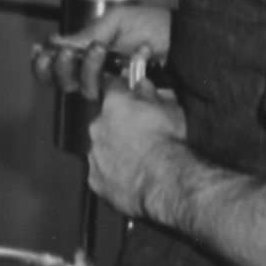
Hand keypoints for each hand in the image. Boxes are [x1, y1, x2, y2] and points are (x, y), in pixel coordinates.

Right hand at [33, 3, 171, 97]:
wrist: (187, 37)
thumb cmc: (155, 26)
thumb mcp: (117, 21)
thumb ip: (87, 33)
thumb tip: (55, 42)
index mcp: (90, 55)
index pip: (57, 68)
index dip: (44, 64)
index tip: (41, 51)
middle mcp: (98, 74)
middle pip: (64, 82)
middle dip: (61, 66)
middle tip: (68, 51)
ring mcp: (114, 88)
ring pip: (84, 88)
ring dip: (87, 67)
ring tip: (99, 47)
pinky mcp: (130, 99)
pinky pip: (109, 94)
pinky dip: (110, 73)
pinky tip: (118, 57)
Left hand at [87, 84, 188, 218]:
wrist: (163, 180)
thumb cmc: (167, 143)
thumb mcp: (170, 108)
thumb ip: (152, 93)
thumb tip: (144, 85)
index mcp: (115, 104)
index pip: (112, 86)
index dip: (122, 88)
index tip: (129, 91)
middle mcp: (98, 127)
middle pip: (104, 120)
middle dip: (117, 123)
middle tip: (138, 132)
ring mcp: (95, 154)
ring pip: (101, 147)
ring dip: (114, 149)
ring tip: (137, 158)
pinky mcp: (95, 179)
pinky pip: (101, 172)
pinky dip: (111, 173)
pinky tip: (129, 176)